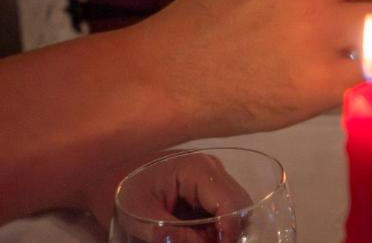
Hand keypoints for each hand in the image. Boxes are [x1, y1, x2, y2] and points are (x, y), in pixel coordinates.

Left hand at [89, 151, 251, 242]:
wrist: (101, 175)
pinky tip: (194, 236)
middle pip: (239, 206)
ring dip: (220, 232)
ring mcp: (210, 174)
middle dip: (226, 234)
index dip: (229, 234)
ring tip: (195, 240)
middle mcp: (212, 167)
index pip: (231, 204)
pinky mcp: (203, 184)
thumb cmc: (117, 192)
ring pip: (232, 209)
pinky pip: (219, 209)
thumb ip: (172, 234)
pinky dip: (211, 227)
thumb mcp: (140, 217)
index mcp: (198, 169)